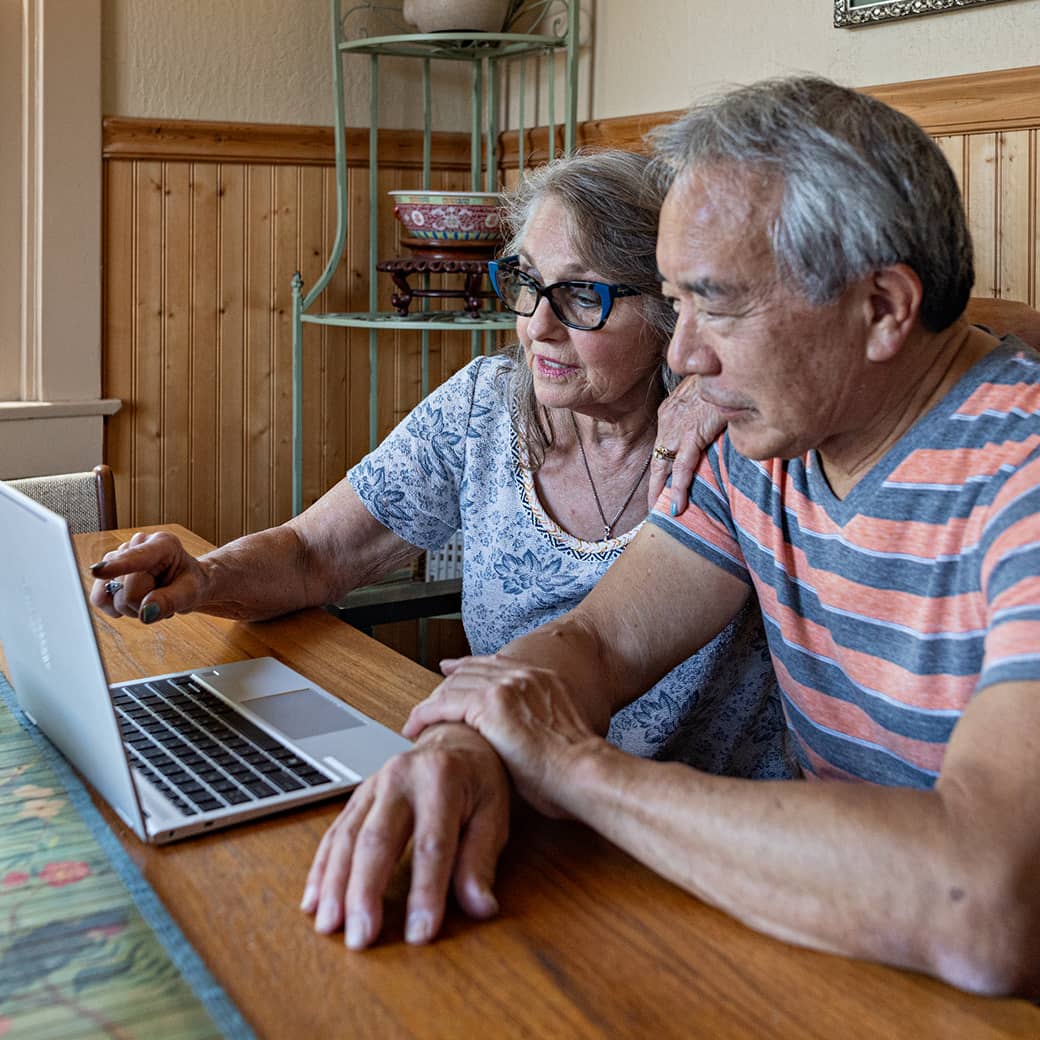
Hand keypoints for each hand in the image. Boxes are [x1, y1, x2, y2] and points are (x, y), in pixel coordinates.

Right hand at [88, 530, 208, 622]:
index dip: (117, 566)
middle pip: (126, 591)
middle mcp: (136, 545)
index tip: (98, 571)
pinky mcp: (107, 572)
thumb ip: (170, 601)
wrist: (185, 582)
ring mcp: (118, 557)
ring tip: (151, 597)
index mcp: (163, 544)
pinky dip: (118, 608)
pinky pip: (100, 599)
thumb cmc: (191, 583)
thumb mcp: (191, 592)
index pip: (137, 558)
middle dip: (143, 603)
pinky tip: (136, 600)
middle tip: (162, 597)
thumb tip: (146, 612)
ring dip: (132, 606)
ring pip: (110, 596)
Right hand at [301, 723, 509, 949]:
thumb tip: (480, 906)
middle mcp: (401, 777)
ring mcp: (374, 785)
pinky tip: (313, 900)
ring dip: (335, 885)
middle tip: (360, 938)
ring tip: (329, 926)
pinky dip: (322, 869)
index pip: (432, 844)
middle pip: (377, 839)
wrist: (457, 739)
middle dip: (365, 892)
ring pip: (347, 837)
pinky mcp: (358, 796)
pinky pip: (334, 833)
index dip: (425, 892)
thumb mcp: (494, 814)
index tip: (419, 934)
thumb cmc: (479, 780)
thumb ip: (481, 860)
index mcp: (442, 779)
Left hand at [404, 655, 604, 817]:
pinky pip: (445, 703)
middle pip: (470, 672)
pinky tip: (415, 727)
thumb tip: (521, 747)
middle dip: (444, 685)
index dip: (468, 667)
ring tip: (417, 721)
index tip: (450, 670)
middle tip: (426, 702)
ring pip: (454, 686)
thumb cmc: (576, 771)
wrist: (584, 771)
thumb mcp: (558, 735)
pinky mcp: (488, 705)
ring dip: (432, 704)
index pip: (495, 665)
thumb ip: (536, 729)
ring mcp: (506, 687)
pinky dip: (426, 714)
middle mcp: (524, 676)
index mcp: (543, 679)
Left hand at [648, 375, 726, 515]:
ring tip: (661, 513)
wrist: (725, 364)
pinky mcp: (692, 434)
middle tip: (652, 507)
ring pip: (665, 467)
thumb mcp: (707, 392)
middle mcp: (668, 421)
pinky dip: (679, 488)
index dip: (661, 465)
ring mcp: (678, 429)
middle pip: (658, 459)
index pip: (662, 444)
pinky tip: (678, 505)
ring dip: (662, 493)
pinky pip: (683, 467)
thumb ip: (703, 409)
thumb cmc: (721, 375)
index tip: (660, 482)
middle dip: (654, 485)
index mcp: (670, 411)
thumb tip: (711, 421)